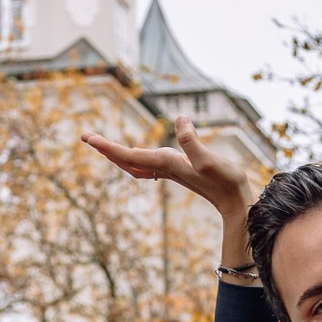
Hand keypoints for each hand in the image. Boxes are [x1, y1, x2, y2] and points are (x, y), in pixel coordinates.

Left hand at [80, 118, 254, 266]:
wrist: (235, 202)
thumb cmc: (225, 181)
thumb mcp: (209, 159)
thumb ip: (192, 141)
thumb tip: (179, 119)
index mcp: (165, 163)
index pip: (129, 155)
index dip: (107, 146)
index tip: (88, 138)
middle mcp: (163, 167)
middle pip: (126, 159)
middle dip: (105, 148)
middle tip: (86, 136)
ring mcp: (169, 170)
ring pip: (134, 162)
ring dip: (117, 153)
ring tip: (101, 144)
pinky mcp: (178, 170)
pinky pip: (147, 164)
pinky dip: (134, 157)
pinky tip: (135, 154)